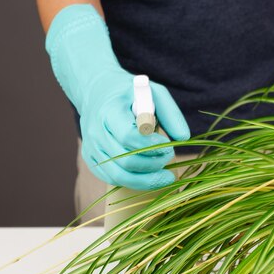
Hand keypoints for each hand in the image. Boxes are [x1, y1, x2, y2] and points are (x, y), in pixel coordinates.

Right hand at [45, 4, 189, 189]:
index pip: (128, 136)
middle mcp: (95, 131)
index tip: (168, 145)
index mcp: (109, 111)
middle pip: (125, 161)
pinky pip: (113, 178)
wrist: (97, 92)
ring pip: (119, 176)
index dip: (151, 146)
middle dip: (153, 164)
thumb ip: (170, 113)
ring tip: (165, 175)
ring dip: (146, 179)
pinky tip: (149, 175)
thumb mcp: (153, 92)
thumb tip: (183, 138)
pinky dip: (134, 181)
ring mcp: (90, 147)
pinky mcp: (91, 159)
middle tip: (169, 157)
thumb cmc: (130, 94)